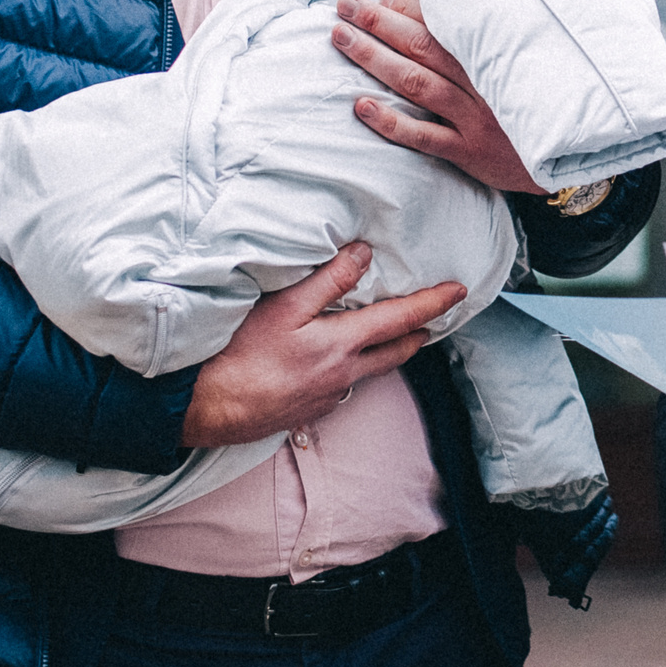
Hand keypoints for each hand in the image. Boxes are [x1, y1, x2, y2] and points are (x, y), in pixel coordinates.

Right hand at [180, 243, 464, 446]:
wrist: (206, 409)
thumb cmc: (239, 354)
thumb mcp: (284, 306)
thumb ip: (329, 280)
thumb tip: (364, 254)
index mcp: (343, 345)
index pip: (402, 319)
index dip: (433, 303)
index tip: (459, 291)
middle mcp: (345, 375)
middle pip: (397, 351)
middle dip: (419, 332)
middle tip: (434, 317)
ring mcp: (328, 397)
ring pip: (372, 372)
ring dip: (388, 352)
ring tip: (392, 334)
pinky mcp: (310, 412)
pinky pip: (345, 387)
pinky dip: (354, 370)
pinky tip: (340, 361)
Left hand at [331, 0, 538, 193]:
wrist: (565, 156)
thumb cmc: (528, 104)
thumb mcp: (515, 64)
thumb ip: (475, 37)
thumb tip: (424, 0)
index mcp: (493, 55)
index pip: (442, 23)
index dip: (405, 8)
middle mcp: (483, 83)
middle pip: (422, 47)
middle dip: (379, 22)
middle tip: (345, 5)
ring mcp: (475, 119)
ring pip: (418, 83)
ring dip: (375, 59)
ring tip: (342, 38)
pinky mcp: (469, 152)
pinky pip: (424, 136)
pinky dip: (391, 121)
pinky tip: (362, 105)